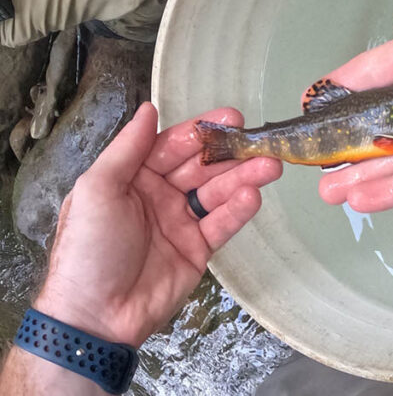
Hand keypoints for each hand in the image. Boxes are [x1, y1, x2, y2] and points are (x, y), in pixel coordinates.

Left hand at [33, 103, 281, 346]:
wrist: (96, 314)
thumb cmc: (89, 248)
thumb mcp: (96, 190)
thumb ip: (127, 149)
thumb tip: (148, 109)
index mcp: (132, 177)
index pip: (173, 145)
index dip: (202, 131)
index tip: (232, 118)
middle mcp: (159, 194)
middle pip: (202, 166)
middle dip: (231, 153)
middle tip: (261, 142)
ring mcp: (180, 222)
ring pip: (218, 192)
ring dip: (244, 177)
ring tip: (271, 166)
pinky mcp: (198, 249)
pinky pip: (221, 224)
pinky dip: (238, 210)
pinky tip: (253, 197)